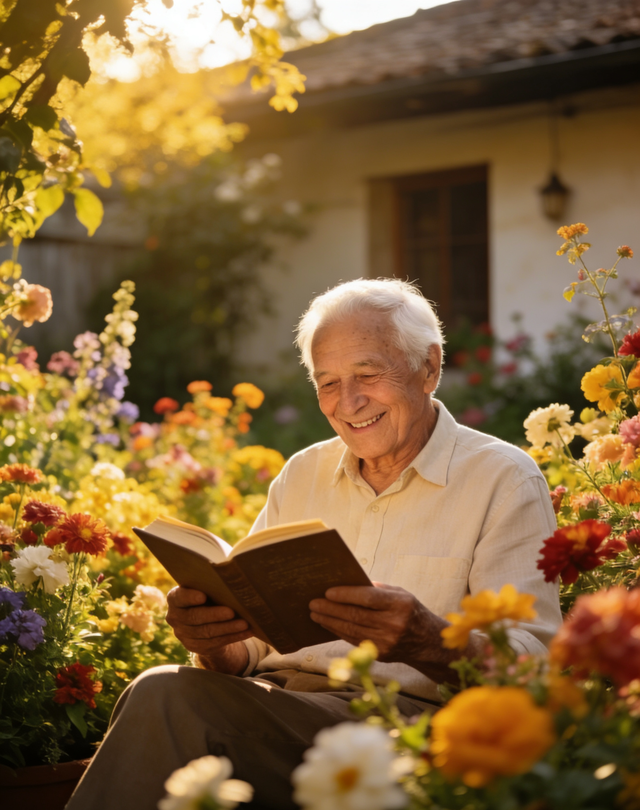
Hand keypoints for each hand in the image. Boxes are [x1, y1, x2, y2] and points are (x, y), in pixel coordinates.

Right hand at [166, 586, 252, 675]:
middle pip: (194, 617)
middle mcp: (175, 617)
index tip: (203, 596)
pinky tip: (247, 632)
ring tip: (244, 623)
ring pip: (206, 632)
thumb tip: (232, 579)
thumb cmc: (209, 595)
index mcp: (175, 598)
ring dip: (227, 628)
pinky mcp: (195, 647)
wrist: (205, 619)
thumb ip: (211, 585)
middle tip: (231, 611)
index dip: (190, 597)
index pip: (179, 597)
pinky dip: (233, 637)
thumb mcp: (206, 588)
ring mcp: (183, 634)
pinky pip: (215, 643)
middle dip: (214, 615)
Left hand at [309, 582, 481, 682]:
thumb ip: (376, 589)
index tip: (327, 592)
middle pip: (355, 615)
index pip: (367, 598)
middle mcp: (393, 624)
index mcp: (399, 604)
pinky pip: (355, 640)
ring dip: (330, 622)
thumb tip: (347, 583)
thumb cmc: (410, 610)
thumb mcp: (400, 593)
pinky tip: (329, 625)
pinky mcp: (381, 654)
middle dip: (331, 609)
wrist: (428, 642)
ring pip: (351, 630)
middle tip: (313, 603)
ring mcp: (387, 642)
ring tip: (315, 614)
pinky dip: (339, 632)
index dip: (345, 594)